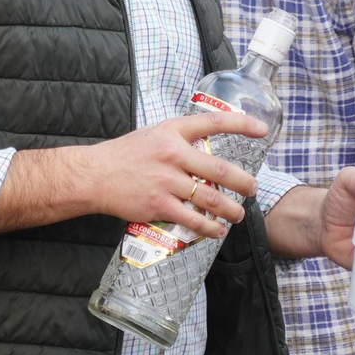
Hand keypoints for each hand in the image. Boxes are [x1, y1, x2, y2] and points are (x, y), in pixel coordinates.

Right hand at [0, 112, 264, 238]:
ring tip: (239, 214)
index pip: (212, 123)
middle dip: (243, 182)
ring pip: (210, 198)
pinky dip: (209, 227)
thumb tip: (207, 150)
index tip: (261, 130)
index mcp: (172, 131)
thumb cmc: (124, 155)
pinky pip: (192, 219)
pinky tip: (217, 231)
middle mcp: (172, 154)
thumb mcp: (153, 135)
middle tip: (253, 189)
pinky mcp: (159, 205)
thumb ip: (180, 140)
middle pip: (220, 169)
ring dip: (231, 209)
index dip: (240, 124)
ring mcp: (166, 181)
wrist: (94, 176)